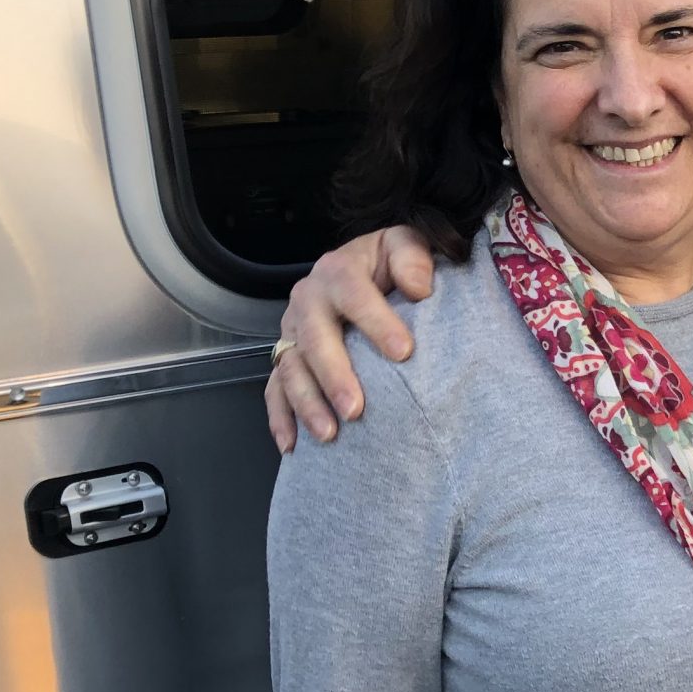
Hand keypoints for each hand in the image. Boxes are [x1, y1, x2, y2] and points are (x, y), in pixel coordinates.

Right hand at [266, 227, 438, 449]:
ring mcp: (293, 332)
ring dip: (307, 404)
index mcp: (337, 271)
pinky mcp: (287, 358)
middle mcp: (308, 301)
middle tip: (355, 409)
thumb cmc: (390, 265)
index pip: (353, 294)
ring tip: (329, 434)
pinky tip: (292, 446)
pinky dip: (280, 419)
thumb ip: (412, 256)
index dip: (376, 322)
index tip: (404, 352)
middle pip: (314, 339)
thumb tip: (418, 286)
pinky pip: (274, 390)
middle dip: (333, 375)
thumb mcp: (404, 245)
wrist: (367, 272)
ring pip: (291, 369)